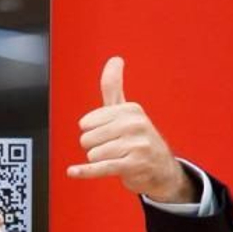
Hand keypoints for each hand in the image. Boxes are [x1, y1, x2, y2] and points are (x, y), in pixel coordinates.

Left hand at [69, 57, 194, 202]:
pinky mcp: (133, 165)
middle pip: (87, 139)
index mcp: (130, 109)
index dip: (92, 132)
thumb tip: (115, 59)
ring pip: (93, 154)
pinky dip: (85, 171)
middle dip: (94, 147)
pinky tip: (72, 172)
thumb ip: (113, 86)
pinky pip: (101, 167)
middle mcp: (135, 125)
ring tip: (116, 157)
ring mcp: (136, 146)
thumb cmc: (137, 137)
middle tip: (112, 148)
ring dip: (99, 160)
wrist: (160, 166)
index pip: (87, 123)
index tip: (107, 133)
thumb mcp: (125, 110)